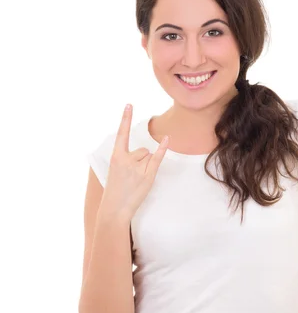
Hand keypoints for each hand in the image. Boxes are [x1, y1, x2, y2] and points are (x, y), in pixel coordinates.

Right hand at [102, 104, 168, 218]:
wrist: (115, 208)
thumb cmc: (116, 189)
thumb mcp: (116, 170)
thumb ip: (127, 158)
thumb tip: (146, 150)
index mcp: (116, 157)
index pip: (121, 134)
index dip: (125, 118)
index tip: (129, 104)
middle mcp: (126, 159)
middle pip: (142, 150)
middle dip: (140, 161)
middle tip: (130, 177)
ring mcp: (137, 167)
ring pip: (148, 156)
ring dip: (145, 166)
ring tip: (136, 180)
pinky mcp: (147, 176)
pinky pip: (157, 158)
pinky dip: (163, 149)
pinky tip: (167, 139)